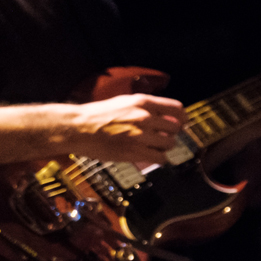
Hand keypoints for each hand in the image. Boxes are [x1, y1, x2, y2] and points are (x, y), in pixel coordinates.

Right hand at [67, 93, 188, 163]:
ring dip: (164, 147)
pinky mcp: (135, 152)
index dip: (182, 117)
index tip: (180, 123)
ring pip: (169, 144)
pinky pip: (160, 158)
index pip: (177, 108)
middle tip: (163, 137)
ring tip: (153, 147)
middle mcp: (145, 117)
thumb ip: (144, 107)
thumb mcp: (123, 102)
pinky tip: (149, 156)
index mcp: (142, 102)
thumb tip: (163, 115)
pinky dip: (158, 159)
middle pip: (176, 128)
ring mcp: (141, 135)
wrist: (78, 127)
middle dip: (171, 133)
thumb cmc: (96, 115)